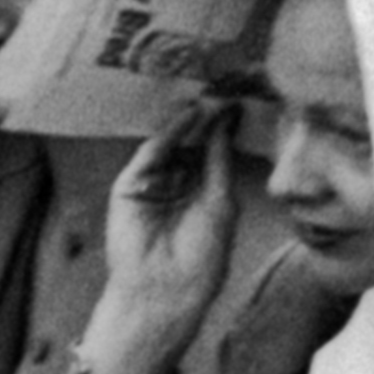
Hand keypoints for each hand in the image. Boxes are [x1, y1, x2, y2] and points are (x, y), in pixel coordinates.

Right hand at [90, 100, 245, 373]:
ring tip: (212, 93)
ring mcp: (153, 184)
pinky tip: (187, 118)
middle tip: (227, 84)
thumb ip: (219, 159)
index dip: (225, 127)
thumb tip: (227, 120)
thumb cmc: (201, 256)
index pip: (214, 150)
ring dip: (189, 121)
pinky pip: (150, 155)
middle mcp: (178, 184)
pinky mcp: (130, 188)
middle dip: (207, 118)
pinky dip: (167, 135)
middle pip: (192, 142)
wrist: (166, 289)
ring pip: (171, 145)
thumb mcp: (220, 200)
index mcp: (203, 191)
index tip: (243, 98)